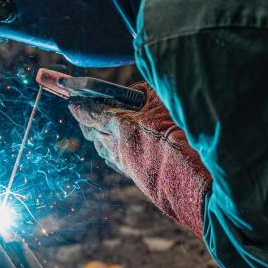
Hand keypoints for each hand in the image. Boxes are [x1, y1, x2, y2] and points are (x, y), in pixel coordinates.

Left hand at [68, 82, 210, 235]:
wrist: (194, 176)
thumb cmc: (180, 132)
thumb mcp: (163, 100)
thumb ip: (144, 92)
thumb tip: (134, 91)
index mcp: (118, 125)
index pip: (90, 113)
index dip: (80, 107)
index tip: (72, 101)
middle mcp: (116, 146)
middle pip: (93, 132)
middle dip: (87, 122)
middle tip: (84, 113)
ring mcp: (125, 163)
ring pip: (103, 148)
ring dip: (98, 137)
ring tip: (98, 129)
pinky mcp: (137, 176)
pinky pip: (116, 160)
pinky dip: (112, 150)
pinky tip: (117, 149)